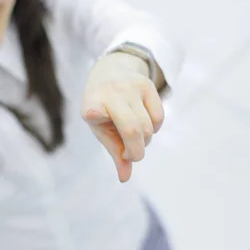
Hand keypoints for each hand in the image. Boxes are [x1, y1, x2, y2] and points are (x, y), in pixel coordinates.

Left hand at [81, 52, 163, 182]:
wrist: (109, 71)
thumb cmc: (102, 109)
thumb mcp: (101, 129)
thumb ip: (114, 152)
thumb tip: (125, 178)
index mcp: (91, 105)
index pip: (94, 110)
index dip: (96, 112)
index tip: (94, 113)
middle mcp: (110, 93)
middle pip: (133, 130)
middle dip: (136, 151)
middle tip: (132, 155)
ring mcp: (130, 86)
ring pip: (148, 128)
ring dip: (144, 141)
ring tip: (134, 136)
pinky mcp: (147, 84)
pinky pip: (159, 118)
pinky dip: (154, 128)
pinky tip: (144, 123)